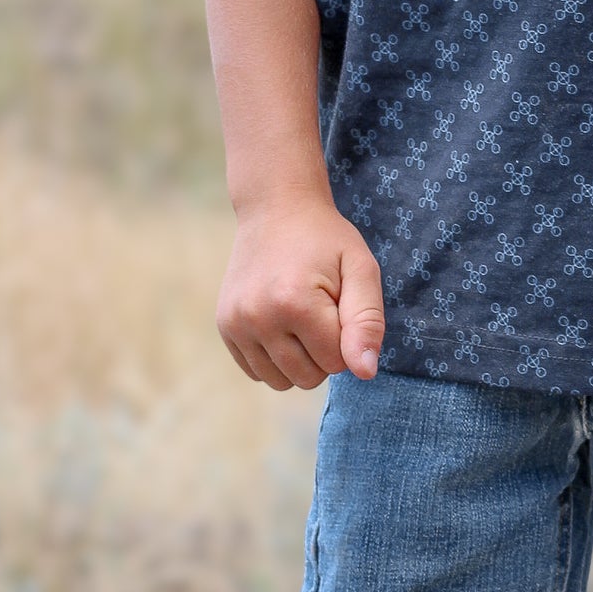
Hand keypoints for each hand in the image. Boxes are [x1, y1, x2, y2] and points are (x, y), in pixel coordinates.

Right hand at [215, 195, 385, 388]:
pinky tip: (281, 324)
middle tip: (321, 309)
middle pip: (309, 377)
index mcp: (296, 304)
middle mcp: (259, 318)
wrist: (275, 210)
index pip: (337, 362)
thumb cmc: (325, 240)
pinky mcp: (225, 327)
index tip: (338, 302)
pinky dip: (275, 358)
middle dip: (324, 352)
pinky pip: (258, 372)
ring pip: (282, 382)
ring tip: (301, 318)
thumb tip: (365, 373)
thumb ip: (367, 322)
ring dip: (300, 359)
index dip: (347, 336)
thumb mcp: (361, 269)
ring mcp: (236, 324)